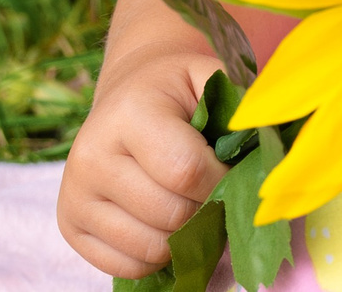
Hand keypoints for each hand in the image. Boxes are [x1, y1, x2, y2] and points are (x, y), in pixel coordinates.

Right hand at [58, 47, 226, 277]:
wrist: (126, 95)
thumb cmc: (177, 90)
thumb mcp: (209, 77)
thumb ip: (241, 105)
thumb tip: (271, 144)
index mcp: (129, 114)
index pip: (185, 171)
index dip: (223, 181)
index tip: (237, 173)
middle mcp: (91, 157)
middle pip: (169, 213)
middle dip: (208, 209)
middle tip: (218, 192)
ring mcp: (75, 196)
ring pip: (150, 246)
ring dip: (186, 236)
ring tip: (194, 205)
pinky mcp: (70, 227)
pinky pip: (126, 265)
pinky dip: (158, 255)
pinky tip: (167, 224)